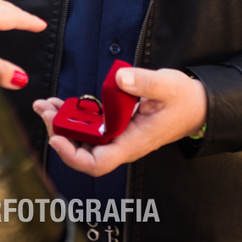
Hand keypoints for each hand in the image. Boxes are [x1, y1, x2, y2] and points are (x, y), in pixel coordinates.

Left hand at [32, 67, 206, 176]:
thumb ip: (143, 82)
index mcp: (133, 142)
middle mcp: (122, 143)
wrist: (197, 104)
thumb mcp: (167, 86)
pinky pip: (90, 126)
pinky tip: (61, 103)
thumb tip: (119, 78)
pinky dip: (73, 116)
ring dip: (62, 123)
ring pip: (83, 139)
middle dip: (59, 132)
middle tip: (44, 109)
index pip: (97, 162)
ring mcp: (118, 135)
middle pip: (83, 151)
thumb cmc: (184, 100)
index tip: (56, 136)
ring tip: (45, 105)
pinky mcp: (116, 125)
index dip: (72, 155)